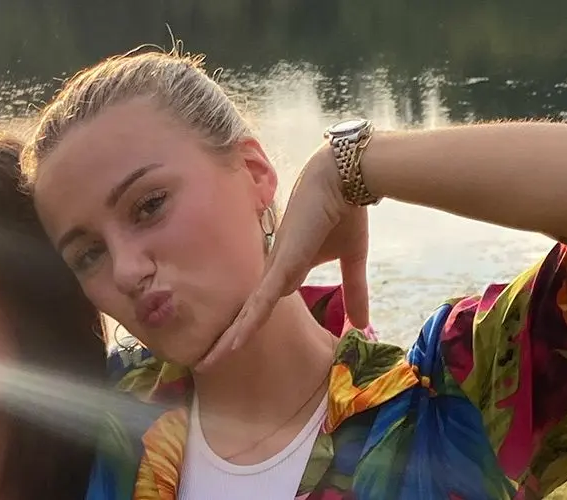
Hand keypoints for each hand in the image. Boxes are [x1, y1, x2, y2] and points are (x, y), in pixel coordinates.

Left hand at [197, 148, 371, 371]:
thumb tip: (362, 324)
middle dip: (227, 339)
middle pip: (246, 312)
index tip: (229, 349)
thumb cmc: (344, 212)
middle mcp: (275, 269)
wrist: (344, 179)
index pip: (260, 305)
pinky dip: (248, 321)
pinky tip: (233, 343)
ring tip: (206, 363)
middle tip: (204, 365)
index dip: (245, 327)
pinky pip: (262, 299)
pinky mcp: (284, 263)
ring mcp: (277, 266)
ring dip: (229, 338)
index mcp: (286, 268)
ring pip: (248, 311)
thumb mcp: (353, 260)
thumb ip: (354, 292)